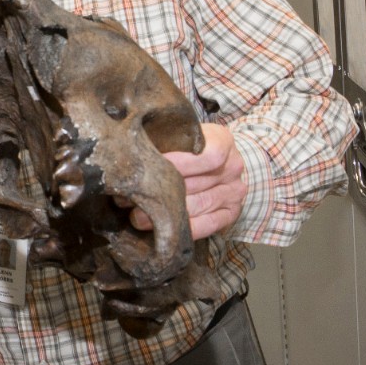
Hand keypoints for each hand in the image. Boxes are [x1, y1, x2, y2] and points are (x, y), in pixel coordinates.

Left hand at [124, 123, 247, 239]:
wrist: (221, 161)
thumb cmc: (190, 146)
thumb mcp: (183, 134)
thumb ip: (166, 141)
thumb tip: (132, 153)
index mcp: (223, 141)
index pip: (208, 155)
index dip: (179, 162)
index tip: (151, 167)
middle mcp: (233, 167)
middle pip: (197, 183)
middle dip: (162, 192)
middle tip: (131, 198)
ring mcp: (234, 192)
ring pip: (200, 204)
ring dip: (169, 213)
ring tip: (138, 217)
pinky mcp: (231, 213)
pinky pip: (209, 224)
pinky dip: (186, 228)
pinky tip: (165, 230)